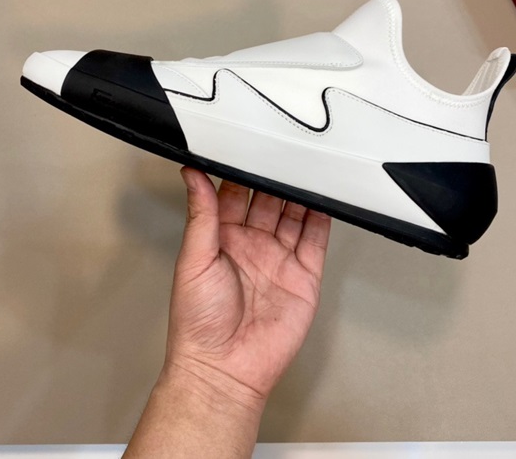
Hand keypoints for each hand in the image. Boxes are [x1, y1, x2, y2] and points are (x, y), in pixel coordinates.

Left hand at [164, 166, 331, 405]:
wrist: (225, 369)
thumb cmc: (198, 322)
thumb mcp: (194, 259)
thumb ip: (201, 215)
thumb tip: (192, 175)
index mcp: (222, 238)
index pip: (234, 195)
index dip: (242, 172)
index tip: (248, 146)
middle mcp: (251, 245)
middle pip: (268, 201)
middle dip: (275, 177)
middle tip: (284, 150)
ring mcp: (278, 259)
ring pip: (293, 215)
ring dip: (300, 193)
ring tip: (307, 167)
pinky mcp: (303, 276)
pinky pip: (315, 241)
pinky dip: (321, 219)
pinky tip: (324, 199)